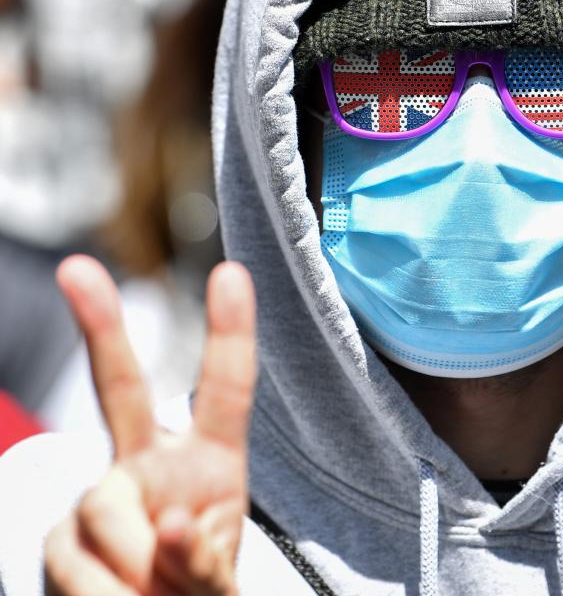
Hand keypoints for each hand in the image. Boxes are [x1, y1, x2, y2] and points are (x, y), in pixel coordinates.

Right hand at [44, 256, 256, 595]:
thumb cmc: (193, 589)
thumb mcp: (217, 577)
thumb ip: (203, 556)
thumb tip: (167, 523)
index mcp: (209, 462)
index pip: (225, 391)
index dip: (230, 333)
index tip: (232, 274)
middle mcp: (148, 464)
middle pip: (121, 390)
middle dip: (99, 327)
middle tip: (76, 271)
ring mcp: (98, 497)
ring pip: (107, 508)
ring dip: (139, 569)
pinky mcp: (57, 537)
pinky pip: (79, 560)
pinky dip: (110, 594)